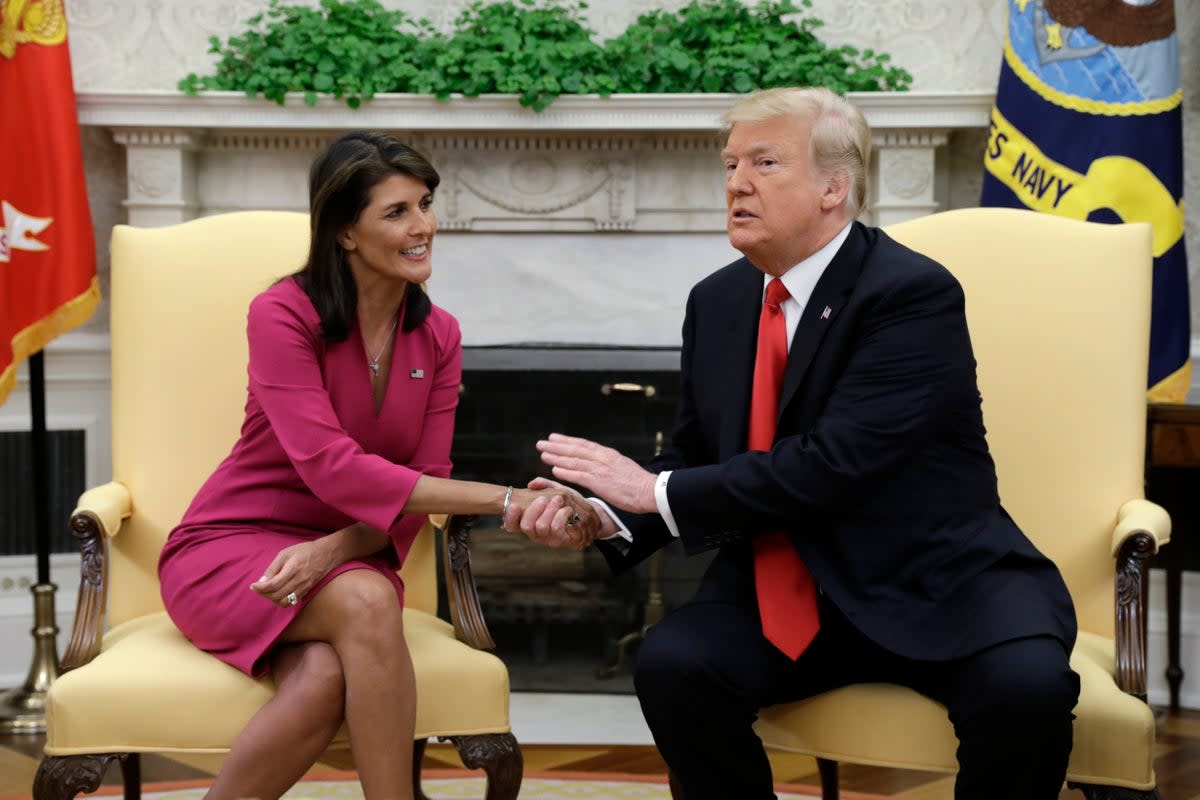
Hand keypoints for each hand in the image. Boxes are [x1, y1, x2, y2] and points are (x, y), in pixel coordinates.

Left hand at [250, 539, 335, 606]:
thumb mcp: (285, 553)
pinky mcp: (306, 591)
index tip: (253, 585)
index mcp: (293, 568)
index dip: (260, 588)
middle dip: (263, 593)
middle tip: (258, 588)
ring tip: (267, 591)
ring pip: (283, 602)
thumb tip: (262, 582)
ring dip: (272, 599)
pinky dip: (280, 600)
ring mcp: (304, 587)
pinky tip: (277, 593)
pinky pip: (291, 602)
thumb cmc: (304, 551)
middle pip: (277, 595)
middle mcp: (299, 580)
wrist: (326, 554)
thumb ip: (273, 568)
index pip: (273, 584)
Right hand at [502, 483, 601, 546]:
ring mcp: (548, 539)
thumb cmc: (566, 502)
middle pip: (526, 526)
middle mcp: (536, 533)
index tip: (515, 505)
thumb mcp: (554, 490)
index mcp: (529, 521)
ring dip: (549, 511)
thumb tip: (531, 484)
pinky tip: (567, 509)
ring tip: (558, 499)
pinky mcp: (562, 541)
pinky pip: (557, 529)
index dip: (510, 517)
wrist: (585, 515)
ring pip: (541, 527)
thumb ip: (543, 484)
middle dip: (534, 510)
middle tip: (543, 498)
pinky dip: (561, 516)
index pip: (511, 525)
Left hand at [537, 433, 657, 513]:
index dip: (567, 441)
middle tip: (541, 443)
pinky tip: (554, 469)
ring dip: (556, 456)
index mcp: (608, 454)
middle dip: (557, 446)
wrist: (650, 490)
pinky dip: (566, 471)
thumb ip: (609, 465)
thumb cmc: (639, 483)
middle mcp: (602, 458)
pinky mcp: (600, 482)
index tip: (555, 438)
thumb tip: (600, 466)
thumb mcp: (622, 467)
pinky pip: (579, 475)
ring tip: (543, 453)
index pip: (584, 445)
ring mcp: (600, 469)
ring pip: (574, 460)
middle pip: (575, 449)